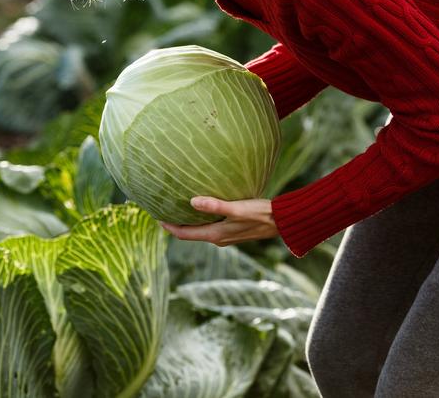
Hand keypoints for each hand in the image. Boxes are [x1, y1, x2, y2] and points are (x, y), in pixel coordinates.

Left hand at [160, 196, 278, 246]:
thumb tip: (191, 201)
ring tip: (177, 208)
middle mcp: (218, 238)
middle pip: (189, 233)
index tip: (155, 216)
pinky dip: (200, 219)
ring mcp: (226, 235)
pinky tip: (201, 207)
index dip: (168, 226)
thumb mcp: (237, 208)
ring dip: (187, 222)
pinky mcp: (233, 229)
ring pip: (200, 230)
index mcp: (215, 235)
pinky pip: (210, 226)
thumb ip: (215, 205)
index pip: (184, 233)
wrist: (283, 222)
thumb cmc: (261, 214)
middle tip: (162, 210)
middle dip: (174, 223)